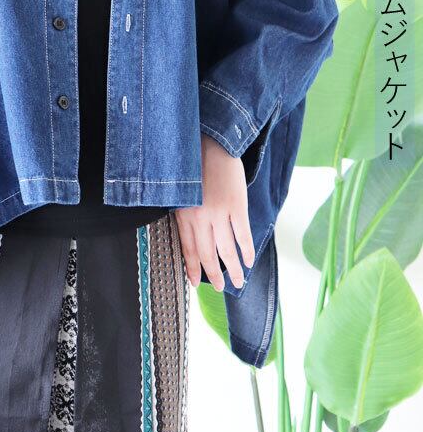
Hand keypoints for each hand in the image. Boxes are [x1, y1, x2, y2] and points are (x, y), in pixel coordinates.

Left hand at [175, 132, 255, 290]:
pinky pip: (242, 235)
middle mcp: (200, 218)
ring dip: (234, 269)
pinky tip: (249, 259)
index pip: (188, 249)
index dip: (193, 269)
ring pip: (227, 250)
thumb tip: (193, 236)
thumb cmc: (193, 166)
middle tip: (221, 287)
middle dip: (215, 274)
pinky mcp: (236, 207)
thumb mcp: (181, 192)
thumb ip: (186, 214)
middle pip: (208, 254)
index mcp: (184, 215)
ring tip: (239, 280)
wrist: (211, 144)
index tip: (196, 283)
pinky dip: (247, 250)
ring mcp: (219, 213)